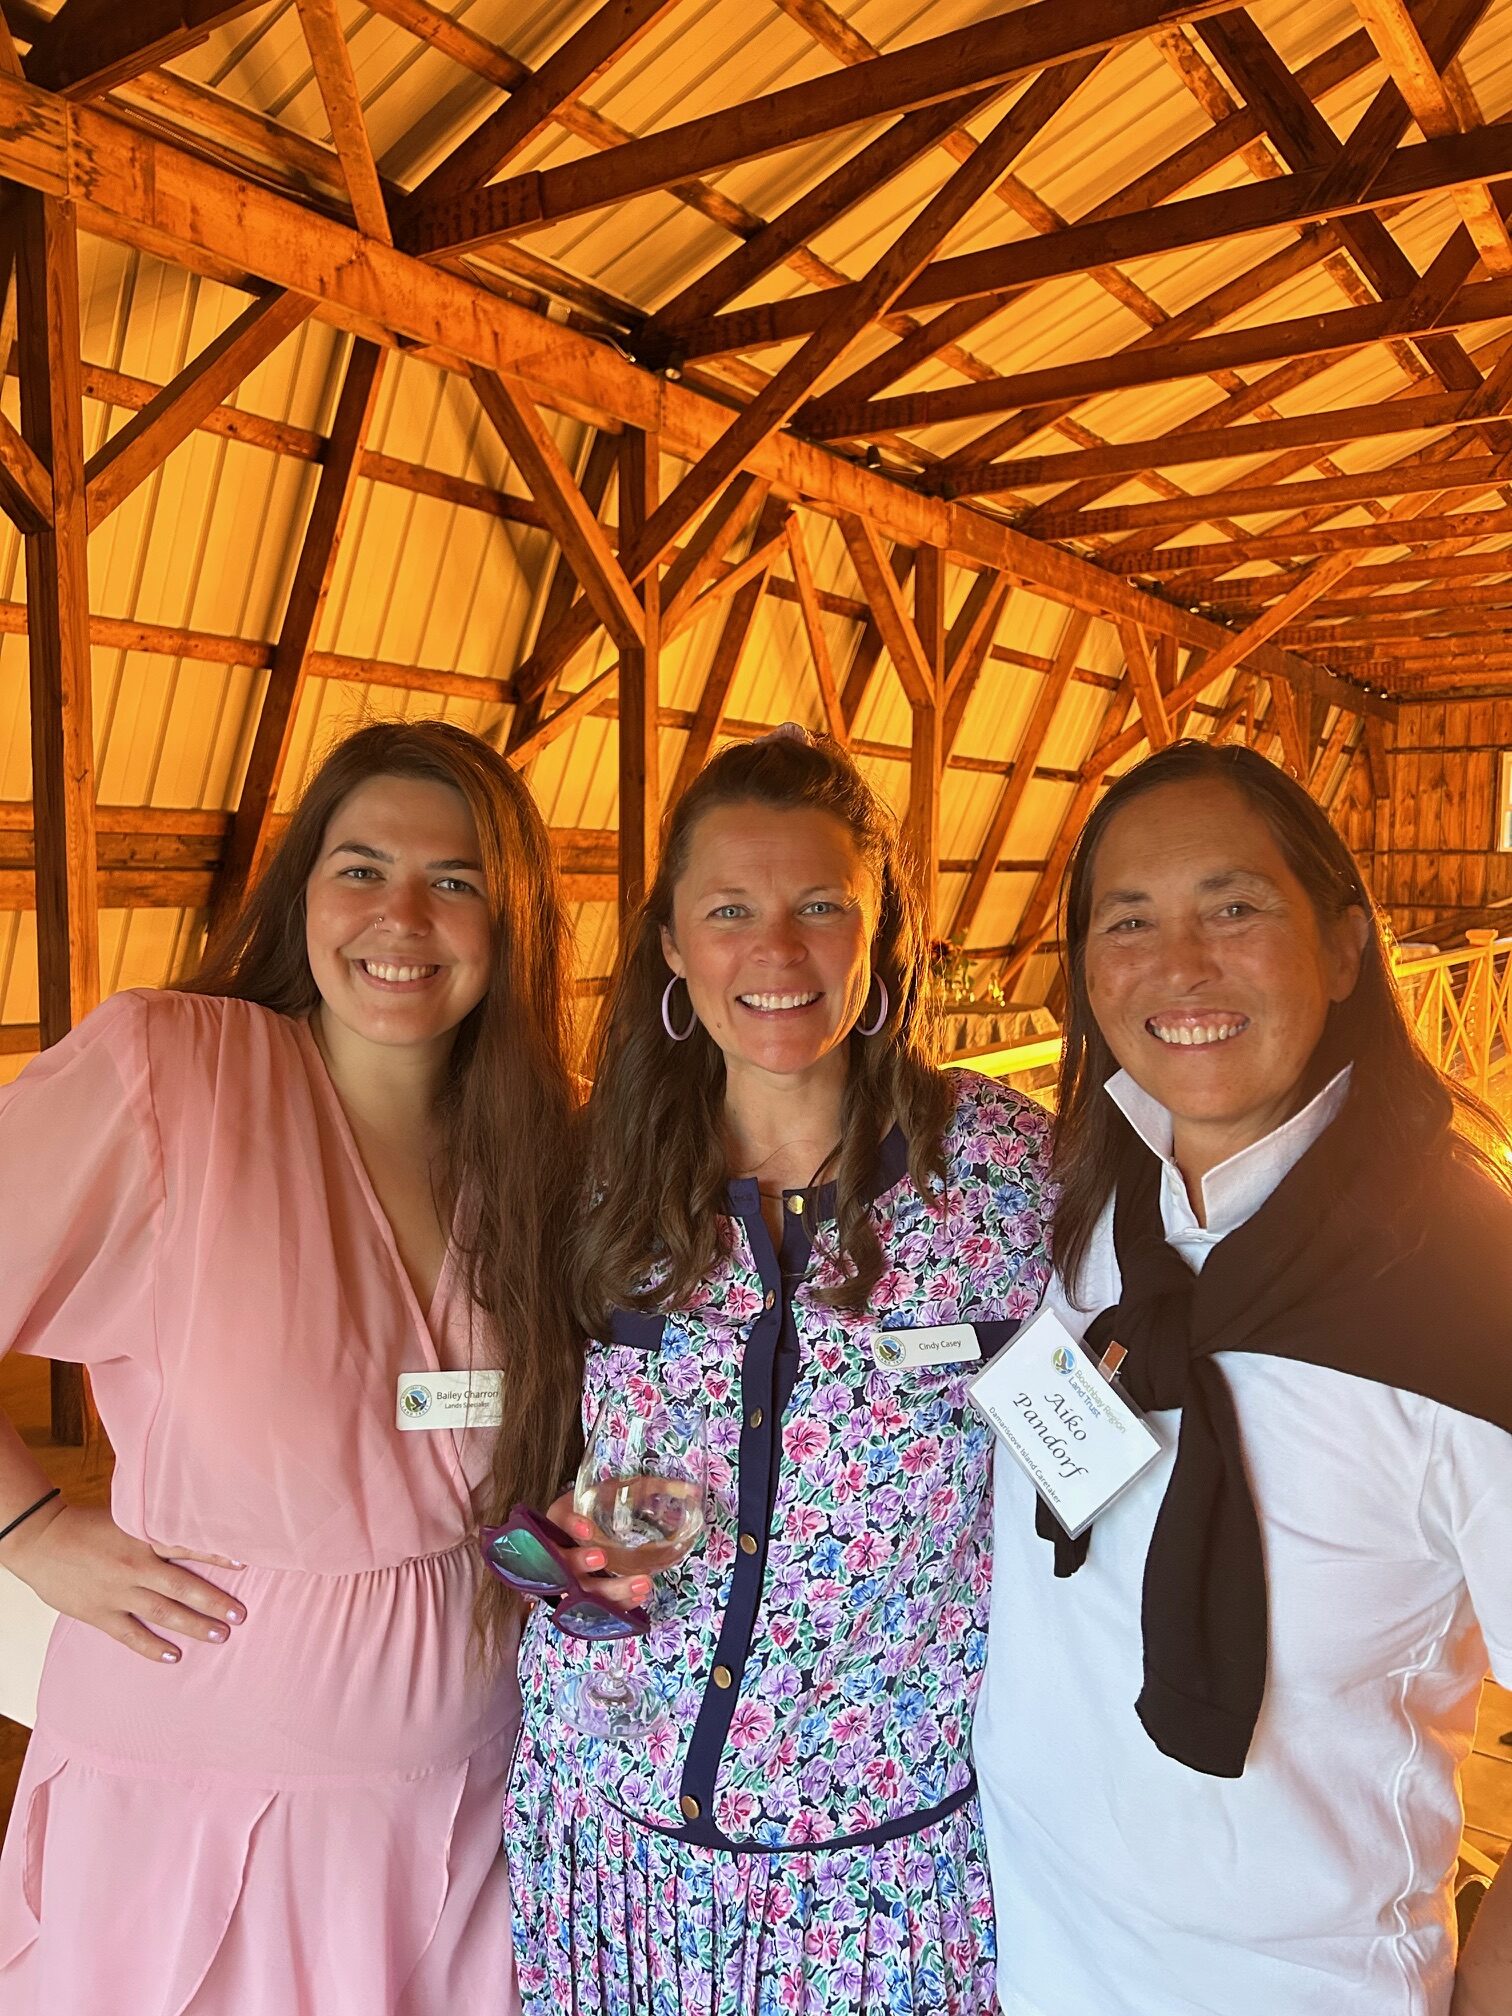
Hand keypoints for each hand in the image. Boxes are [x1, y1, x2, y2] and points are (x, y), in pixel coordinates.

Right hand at [2, 1503, 245, 1663]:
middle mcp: (135, 1565)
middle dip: (214, 1601)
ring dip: (193, 1625)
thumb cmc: (86, 1525)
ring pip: (163, 1612)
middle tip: (240, 1615)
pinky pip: (131, 1634)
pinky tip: (173, 1656)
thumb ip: (154, 1529)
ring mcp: (118, 1591)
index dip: (218, 1553)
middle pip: (183, 1586)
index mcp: (143, 1537)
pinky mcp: (99, 1612)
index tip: (246, 1562)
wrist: (41, 1539)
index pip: (188, 1546)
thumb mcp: (125, 1518)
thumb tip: (189, 1531)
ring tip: (220, 1636)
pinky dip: (152, 1648)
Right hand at [545, 1491, 651, 1608]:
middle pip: (561, 1562)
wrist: (582, 1538)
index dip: (569, 1525)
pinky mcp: (583, 1599)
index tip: (586, 1528)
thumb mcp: (600, 1497)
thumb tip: (679, 1486)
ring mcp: (569, 1581)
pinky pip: (597, 1607)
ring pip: (582, 1590)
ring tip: (642, 1582)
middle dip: (580, 1562)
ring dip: (612, 1589)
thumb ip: (626, 1491)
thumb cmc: (592, 1515)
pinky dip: (619, 1605)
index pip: (557, 1522)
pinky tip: (639, 1596)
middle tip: (602, 1557)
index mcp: (557, 1522)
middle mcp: (557, 1553)